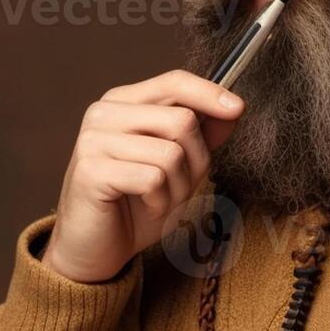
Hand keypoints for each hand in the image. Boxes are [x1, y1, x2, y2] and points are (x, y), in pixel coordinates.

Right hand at [42, 70, 244, 283]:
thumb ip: (202, 135)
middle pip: (182, 120)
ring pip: (171, 153)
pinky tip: (145, 208)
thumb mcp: (178, 167)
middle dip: (196, 161)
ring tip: (160, 201)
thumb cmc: (135, 205)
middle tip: (179, 187)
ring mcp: (93, 139)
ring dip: (178, 188)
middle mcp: (105, 113)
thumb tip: (233, 109)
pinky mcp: (90, 169)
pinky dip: (160, 202)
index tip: (238, 108)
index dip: (210, 93)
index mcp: (124, 102)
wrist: (95, 249)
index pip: (174, 81)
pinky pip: (152, 178)